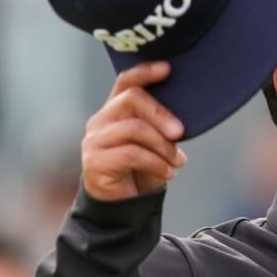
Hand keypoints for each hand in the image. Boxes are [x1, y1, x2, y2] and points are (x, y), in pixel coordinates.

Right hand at [81, 62, 186, 200]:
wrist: (124, 207)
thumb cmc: (143, 171)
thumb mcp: (157, 144)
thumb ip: (163, 127)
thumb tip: (183, 120)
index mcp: (115, 111)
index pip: (126, 82)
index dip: (146, 72)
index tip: (168, 68)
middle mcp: (100, 121)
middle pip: (131, 99)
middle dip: (161, 114)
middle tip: (181, 132)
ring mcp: (94, 141)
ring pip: (134, 128)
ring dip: (163, 146)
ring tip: (178, 162)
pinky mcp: (94, 162)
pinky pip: (131, 154)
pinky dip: (156, 163)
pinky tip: (168, 173)